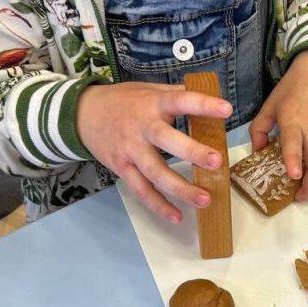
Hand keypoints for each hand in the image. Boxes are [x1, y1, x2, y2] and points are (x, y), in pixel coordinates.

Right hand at [77, 82, 231, 222]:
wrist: (80, 113)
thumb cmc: (123, 100)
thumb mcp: (148, 89)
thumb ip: (175, 94)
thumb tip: (207, 94)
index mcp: (153, 104)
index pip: (181, 101)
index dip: (202, 105)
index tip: (226, 110)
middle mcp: (142, 128)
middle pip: (167, 141)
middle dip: (192, 152)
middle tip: (216, 162)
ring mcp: (131, 151)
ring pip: (156, 173)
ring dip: (181, 189)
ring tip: (204, 200)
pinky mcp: (121, 168)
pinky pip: (141, 190)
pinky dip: (158, 206)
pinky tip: (177, 217)